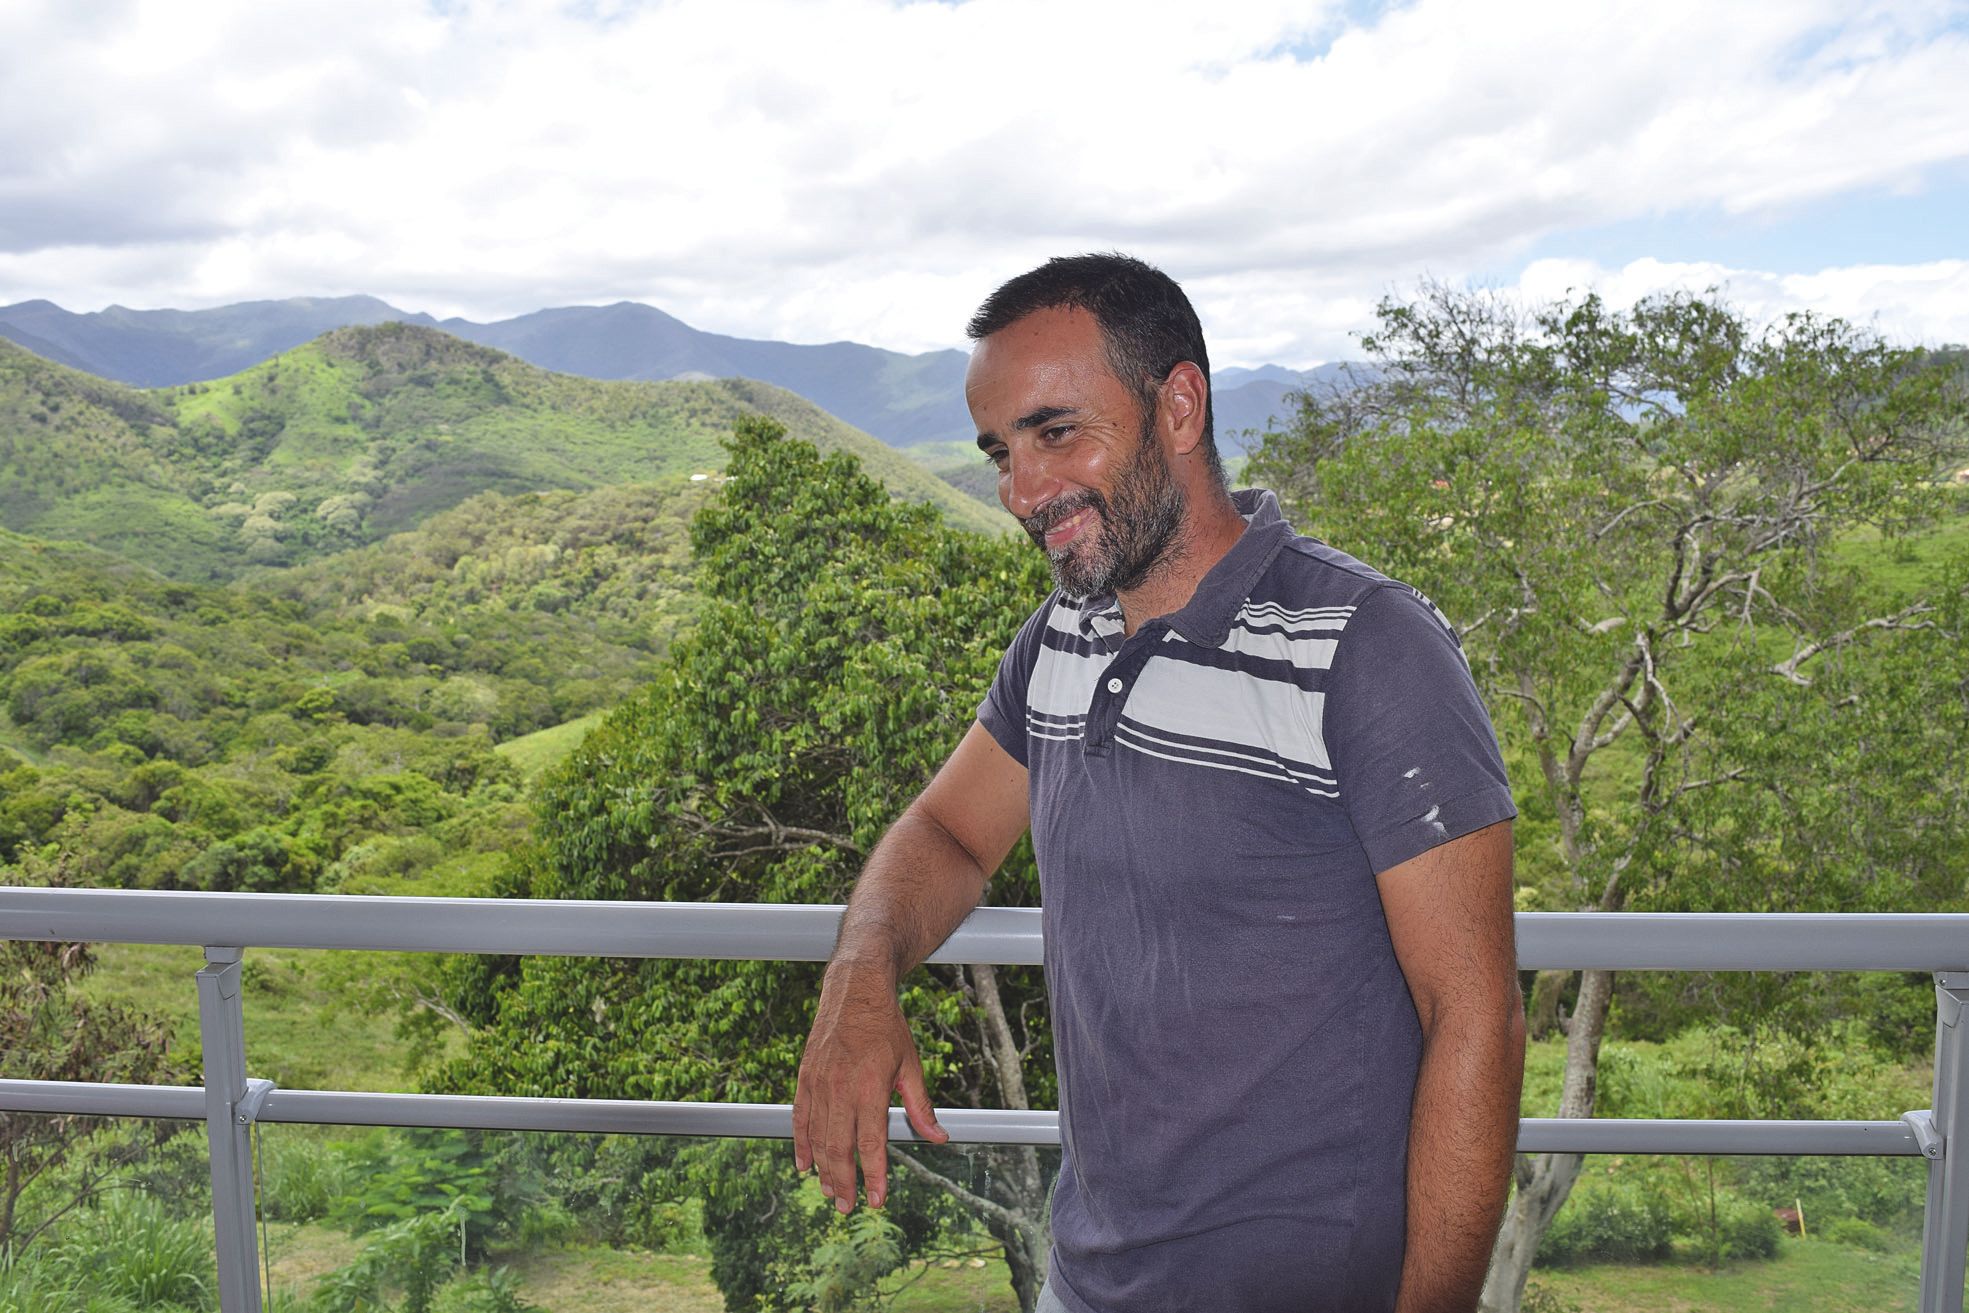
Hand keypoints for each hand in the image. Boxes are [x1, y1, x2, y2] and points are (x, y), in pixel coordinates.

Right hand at [793, 966, 947, 1211]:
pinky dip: (800, 1143)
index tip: (877, 1200)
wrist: (855, 991)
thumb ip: (920, 1106)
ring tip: (830, 1192)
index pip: (871, 1143)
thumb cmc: (887, 1027)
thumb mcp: (911, 1065)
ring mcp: (819, 1083)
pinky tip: (804, 1164)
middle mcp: (841, 1089)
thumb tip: (937, 1138)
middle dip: (844, 1182)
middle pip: (839, 1148)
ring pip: (817, 1137)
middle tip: (847, 1207)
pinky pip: (800, 1118)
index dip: (873, 1175)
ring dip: (823, 1169)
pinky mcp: (806, 1077)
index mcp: (871, 1088)